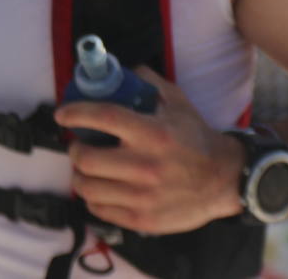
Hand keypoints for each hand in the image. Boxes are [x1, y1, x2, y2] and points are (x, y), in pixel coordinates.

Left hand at [53, 66, 243, 233]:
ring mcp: (142, 196)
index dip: (77, 113)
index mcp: (153, 133)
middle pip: (86, 158)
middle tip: (78, 145)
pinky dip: (92, 197)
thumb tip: (118, 69)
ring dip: (79, 175)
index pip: (104, 118)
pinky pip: (99, 209)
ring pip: (87, 187)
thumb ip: (148, 82)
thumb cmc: (196, 138)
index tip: (62, 113)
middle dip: (75, 149)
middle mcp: (146, 166)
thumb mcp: (177, 102)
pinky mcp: (142, 219)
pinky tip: (99, 188)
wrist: (225, 179)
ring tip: (85, 168)